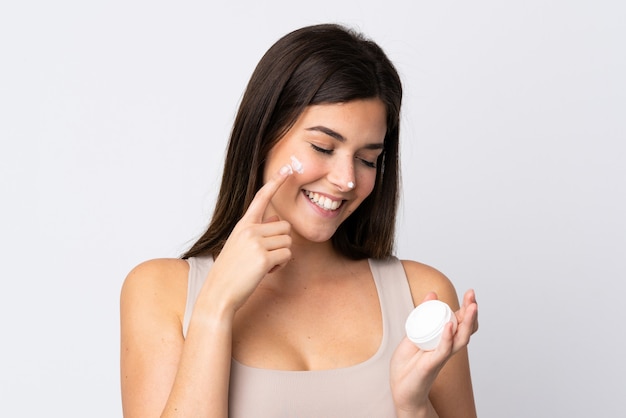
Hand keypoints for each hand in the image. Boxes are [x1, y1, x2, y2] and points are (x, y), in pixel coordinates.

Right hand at [202, 165, 293, 312]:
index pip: (261, 198)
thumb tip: (275, 218)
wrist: (218, 294)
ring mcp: (256, 243)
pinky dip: (280, 267)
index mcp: (242, 225)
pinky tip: (264, 273)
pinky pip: (287, 256)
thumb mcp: (240, 245)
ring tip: (261, 266)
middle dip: (281, 243)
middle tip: (264, 257)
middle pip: (285, 227)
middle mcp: (249, 230)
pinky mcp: (264, 258)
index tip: (288, 168)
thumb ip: (258, 230)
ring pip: (288, 242)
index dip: (276, 182)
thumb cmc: (230, 271)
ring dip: (281, 256)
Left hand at [390, 290, 477, 413]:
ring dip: (467, 323)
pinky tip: (449, 325)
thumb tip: (433, 293)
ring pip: (461, 339)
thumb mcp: (414, 332)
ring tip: (471, 307)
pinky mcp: (433, 364)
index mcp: (444, 338)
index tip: (470, 293)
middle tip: (472, 295)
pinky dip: (447, 337)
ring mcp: (441, 355)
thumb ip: (423, 314)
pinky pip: (443, 350)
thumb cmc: (409, 363)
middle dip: (471, 311)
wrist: (401, 388)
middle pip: (467, 328)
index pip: (462, 321)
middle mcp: (448, 346)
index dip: (468, 307)